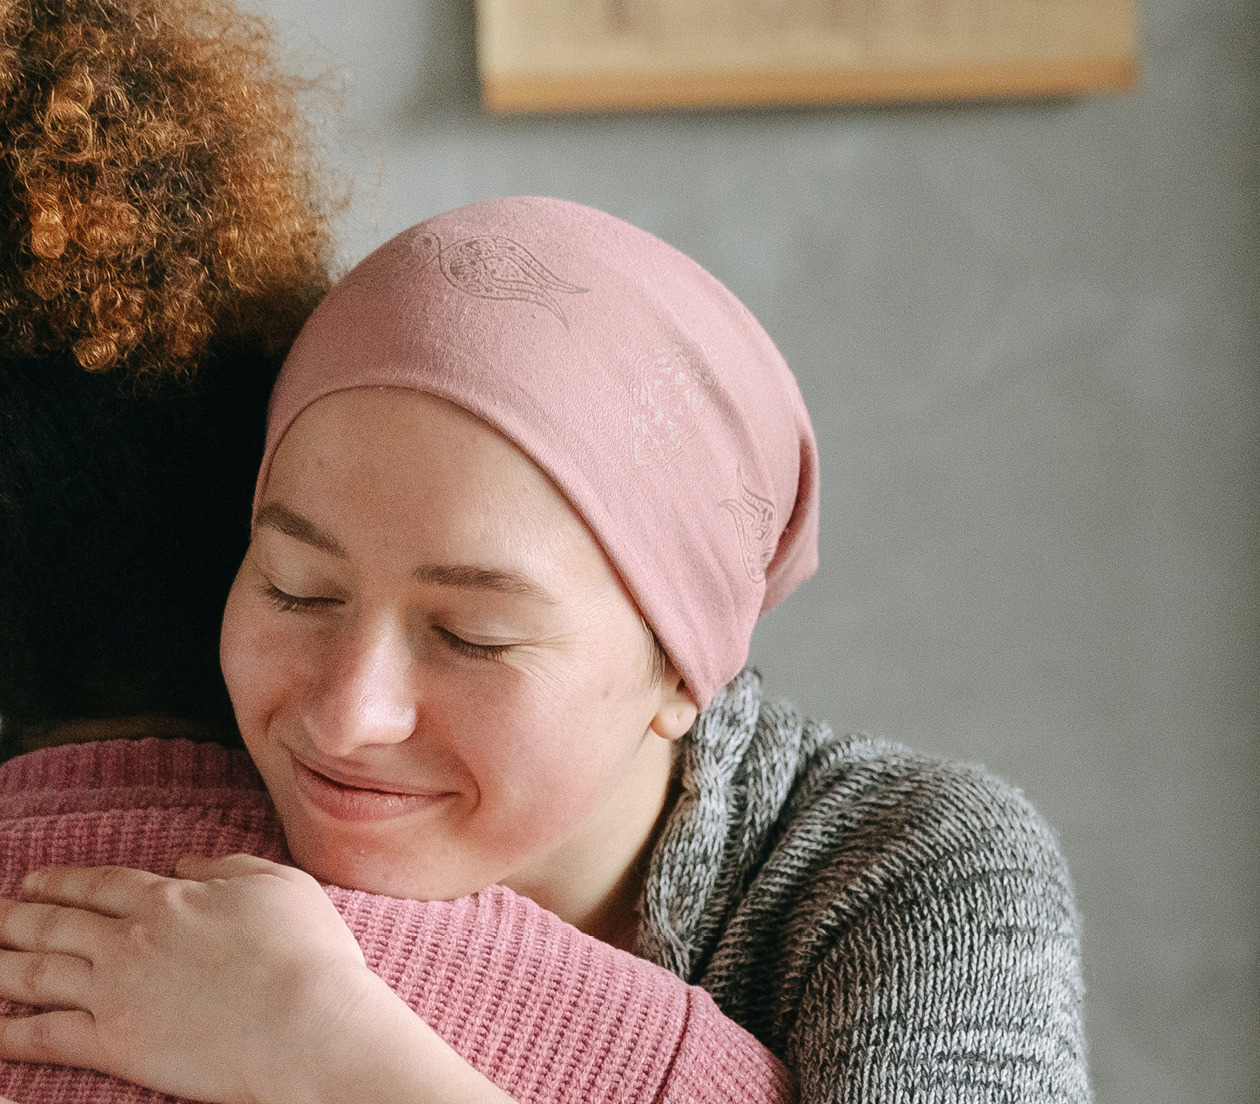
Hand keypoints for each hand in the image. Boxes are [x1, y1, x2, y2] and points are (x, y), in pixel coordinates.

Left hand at [0, 854, 384, 1103]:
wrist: (306, 1021)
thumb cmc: (307, 951)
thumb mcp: (279, 882)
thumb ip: (227, 865)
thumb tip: (185, 862)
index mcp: (170, 898)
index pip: (100, 884)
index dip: (63, 881)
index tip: (35, 880)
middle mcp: (131, 939)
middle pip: (57, 924)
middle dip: (20, 917)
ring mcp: (117, 992)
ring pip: (37, 974)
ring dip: (1, 964)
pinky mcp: (115, 1044)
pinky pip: (45, 1037)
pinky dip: (9, 1032)